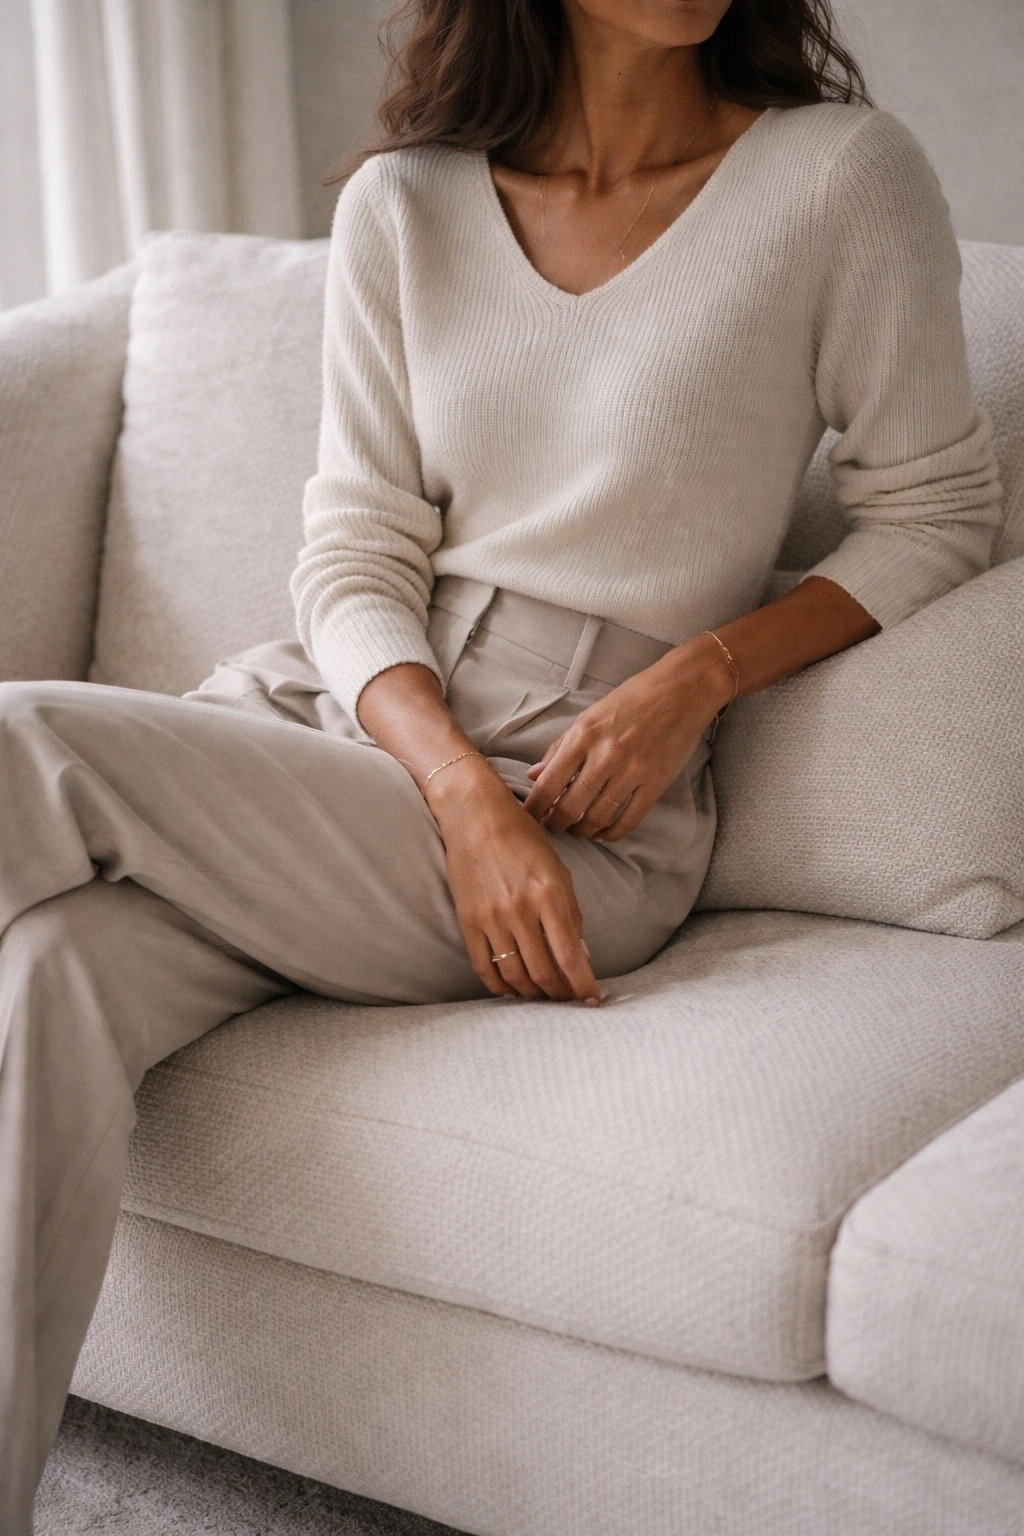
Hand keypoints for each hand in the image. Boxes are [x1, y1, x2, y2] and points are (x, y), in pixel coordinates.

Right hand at [426, 758, 601, 1003]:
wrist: (475, 816)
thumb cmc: (523, 838)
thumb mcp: (558, 870)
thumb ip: (571, 914)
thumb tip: (582, 955)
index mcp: (549, 895)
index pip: (571, 955)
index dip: (583, 984)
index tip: (593, 1000)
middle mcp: (520, 910)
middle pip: (543, 972)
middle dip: (559, 993)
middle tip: (568, 1000)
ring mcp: (491, 918)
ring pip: (515, 975)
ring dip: (532, 993)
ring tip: (543, 995)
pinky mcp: (468, 921)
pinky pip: (484, 967)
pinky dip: (499, 986)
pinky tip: (511, 990)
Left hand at [522, 635, 732, 842]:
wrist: (683, 689)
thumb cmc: (633, 698)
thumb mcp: (590, 716)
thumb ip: (561, 747)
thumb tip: (534, 775)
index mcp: (584, 735)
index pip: (549, 783)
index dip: (534, 808)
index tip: (528, 818)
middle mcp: (606, 755)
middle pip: (571, 806)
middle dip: (556, 824)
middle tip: (553, 828)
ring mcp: (633, 771)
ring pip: (598, 817)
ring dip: (583, 830)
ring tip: (577, 830)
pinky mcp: (656, 783)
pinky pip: (629, 819)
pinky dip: (612, 833)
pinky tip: (603, 834)